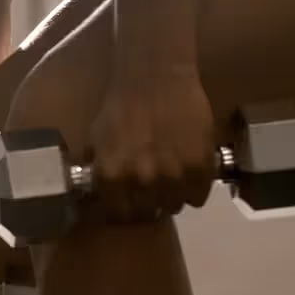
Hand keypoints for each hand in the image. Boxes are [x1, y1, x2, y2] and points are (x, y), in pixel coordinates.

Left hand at [87, 64, 216, 222]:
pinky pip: (199, 196)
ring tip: (171, 184)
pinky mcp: (200, 166)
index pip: (118, 215)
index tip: (128, 205)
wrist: (156, 78)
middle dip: (147, 206)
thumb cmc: (121, 106)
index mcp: (111, 176)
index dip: (123, 211)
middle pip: (147, 213)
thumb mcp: (97, 139)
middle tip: (150, 195)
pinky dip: (194, 191)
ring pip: (174, 206)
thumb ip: (98, 167)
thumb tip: (94, 190)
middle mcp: (141, 181)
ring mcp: (173, 175)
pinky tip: (189, 178)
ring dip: (172, 199)